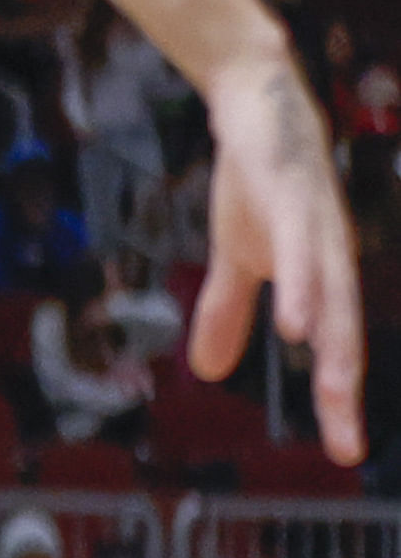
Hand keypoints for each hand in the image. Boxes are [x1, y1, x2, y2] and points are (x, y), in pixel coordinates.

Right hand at [199, 53, 364, 460]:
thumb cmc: (256, 180)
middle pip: (347, 335)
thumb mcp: (237, 252)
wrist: (258, 104)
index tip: (342, 453)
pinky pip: (300, 251)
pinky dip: (302, 289)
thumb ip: (228, 311)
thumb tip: (210, 372)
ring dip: (336, 346)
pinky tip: (297, 324)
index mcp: (323, 277)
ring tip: (335, 391)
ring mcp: (316, 227)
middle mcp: (333, 259)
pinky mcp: (292, 197)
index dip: (340, 401)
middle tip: (347, 449)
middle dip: (345, 392)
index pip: (339, 349)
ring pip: (333, 296)